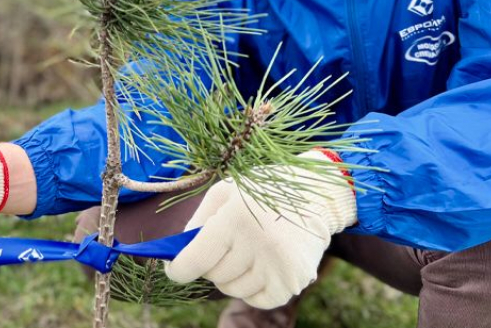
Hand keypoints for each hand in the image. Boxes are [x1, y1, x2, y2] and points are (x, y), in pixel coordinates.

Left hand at [165, 150, 355, 308]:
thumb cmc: (262, 191)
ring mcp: (277, 266)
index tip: (174, 271)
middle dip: (212, 264)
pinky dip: (253, 288)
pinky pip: (257, 300)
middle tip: (225, 245)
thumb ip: (198, 222)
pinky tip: (262, 265)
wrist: (316, 195)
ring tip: (248, 250)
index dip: (179, 269)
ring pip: (233, 290)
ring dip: (233, 276)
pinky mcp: (293, 281)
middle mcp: (257, 244)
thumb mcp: (226, 192)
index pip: (195, 260)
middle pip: (214, 276)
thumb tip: (180, 258)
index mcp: (235, 218)